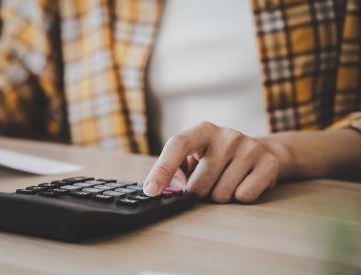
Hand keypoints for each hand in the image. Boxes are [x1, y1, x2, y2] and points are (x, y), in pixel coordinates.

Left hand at [143, 121, 281, 202]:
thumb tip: (175, 186)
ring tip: (226, 181)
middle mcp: (226, 135)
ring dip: (219, 196)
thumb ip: (176, 170)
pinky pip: (244, 196)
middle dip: (199, 192)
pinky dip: (240, 197)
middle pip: (198, 184)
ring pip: (221, 194)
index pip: (177, 145)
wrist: (261, 152)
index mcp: (202, 130)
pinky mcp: (268, 163)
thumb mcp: (193, 157)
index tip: (151, 191)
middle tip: (208, 181)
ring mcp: (249, 147)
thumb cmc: (216, 157)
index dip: (162, 169)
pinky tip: (244, 183)